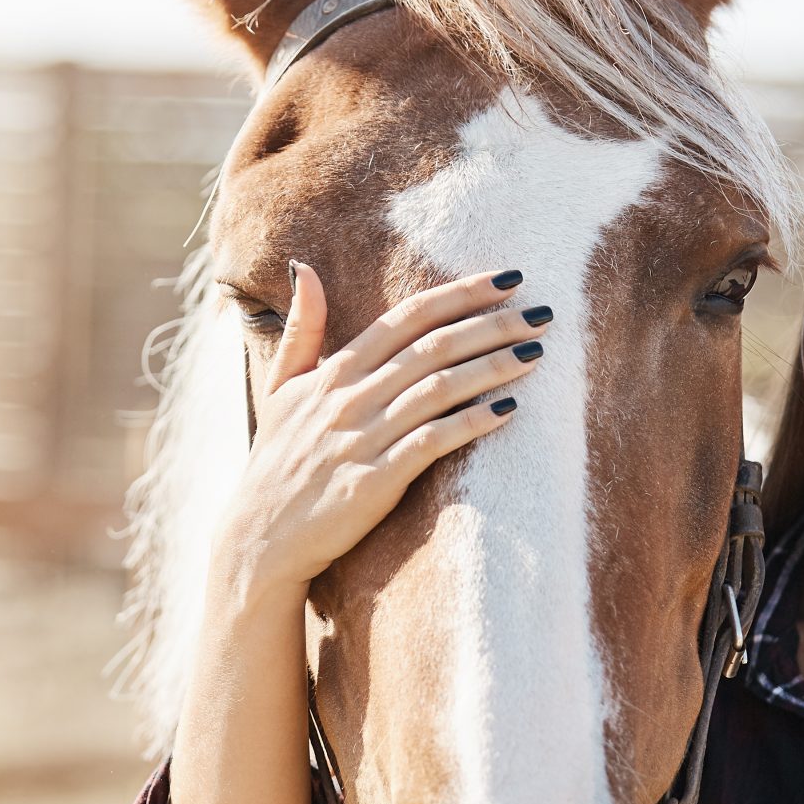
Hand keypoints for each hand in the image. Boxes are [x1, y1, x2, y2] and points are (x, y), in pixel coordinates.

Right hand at [218, 262, 549, 591]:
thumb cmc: (277, 461)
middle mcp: (349, 397)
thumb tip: (304, 266)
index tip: (507, 279)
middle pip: (432, 347)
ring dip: (492, 367)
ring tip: (536, 352)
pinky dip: (471, 422)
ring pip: (438, 388)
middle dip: (492, 325)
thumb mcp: (281, 387)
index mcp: (334, 371)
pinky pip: (432, 442)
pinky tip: (509, 410)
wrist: (261, 537)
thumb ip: (302, 328)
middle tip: (541, 313)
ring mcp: (362, 438)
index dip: (459, 294)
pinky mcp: (375, 480)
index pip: (406, 318)